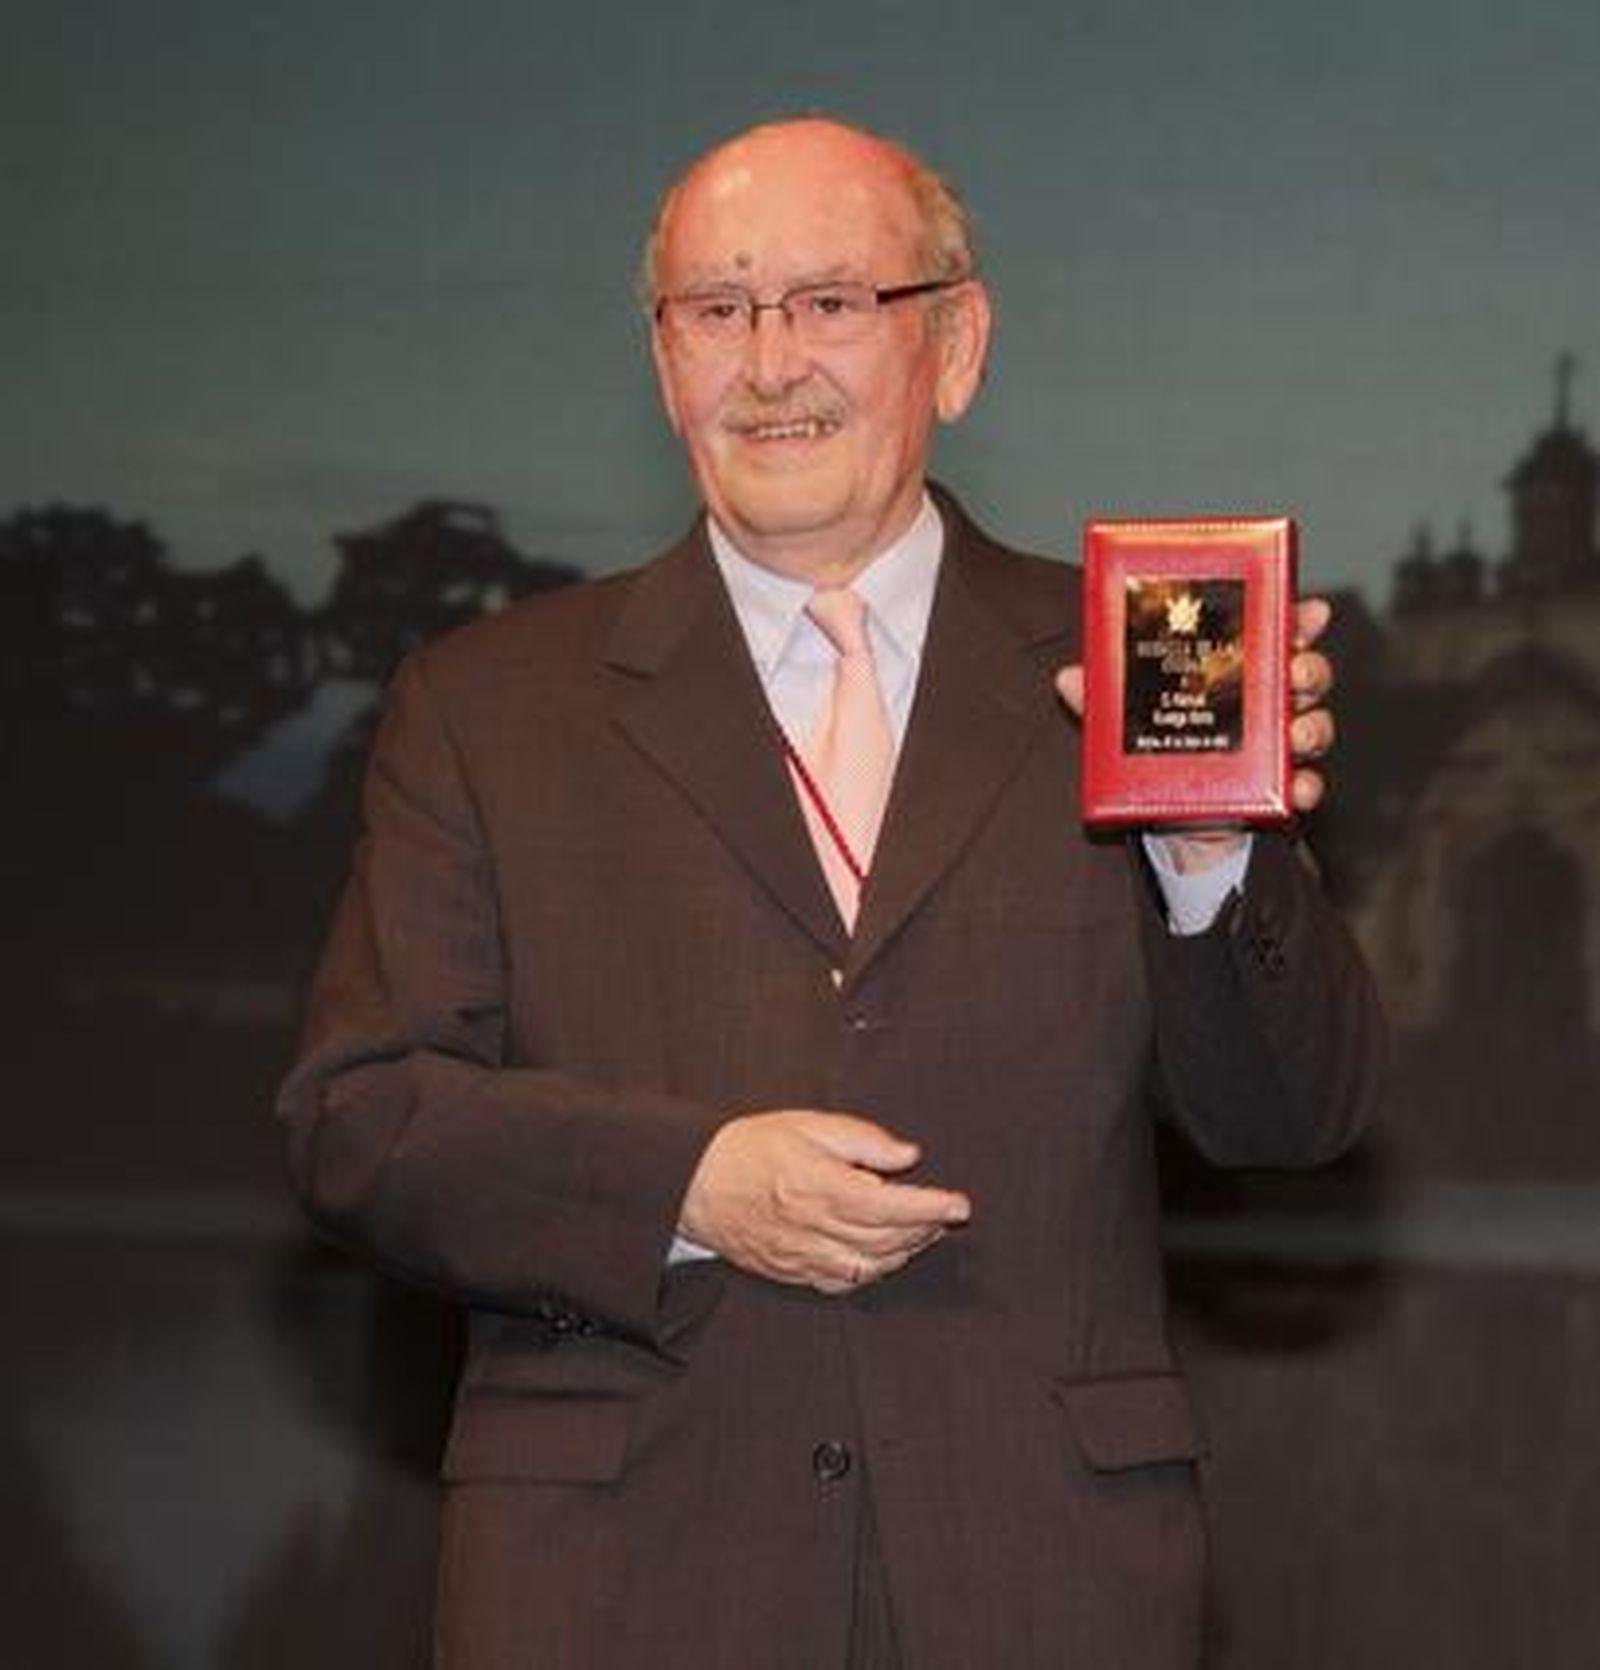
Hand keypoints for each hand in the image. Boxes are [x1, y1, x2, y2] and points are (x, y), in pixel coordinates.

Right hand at [678, 1110, 970, 1293]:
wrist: (696, 1183)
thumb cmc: (750, 1149)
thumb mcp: (808, 1125)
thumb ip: (862, 1139)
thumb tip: (907, 1154)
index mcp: (820, 1187)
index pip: (890, 1205)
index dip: (931, 1207)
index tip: (960, 1203)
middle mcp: (815, 1227)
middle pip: (887, 1240)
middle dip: (926, 1229)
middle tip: (948, 1213)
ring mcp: (803, 1256)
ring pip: (871, 1266)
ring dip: (905, 1252)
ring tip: (924, 1231)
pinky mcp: (793, 1272)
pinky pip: (844, 1282)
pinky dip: (873, 1272)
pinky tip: (885, 1256)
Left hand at [1054, 595, 1338, 865]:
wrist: (1169, 825)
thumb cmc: (1157, 756)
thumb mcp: (1125, 724)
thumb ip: (1101, 701)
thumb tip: (1067, 678)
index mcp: (1232, 676)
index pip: (1272, 635)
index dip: (1297, 620)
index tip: (1309, 613)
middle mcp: (1261, 706)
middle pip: (1303, 675)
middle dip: (1311, 668)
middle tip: (1297, 672)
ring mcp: (1272, 748)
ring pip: (1312, 725)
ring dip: (1314, 725)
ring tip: (1296, 733)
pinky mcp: (1274, 792)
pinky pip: (1303, 786)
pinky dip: (1308, 787)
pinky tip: (1299, 788)